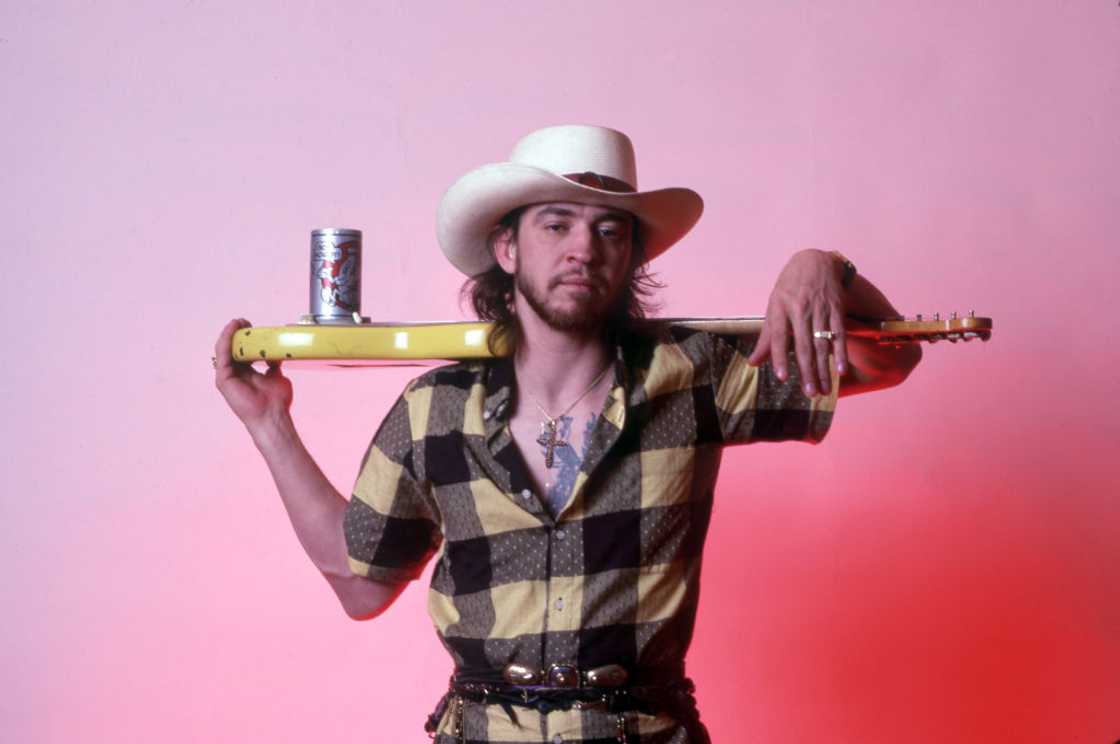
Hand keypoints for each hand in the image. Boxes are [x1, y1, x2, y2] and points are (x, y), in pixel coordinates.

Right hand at [213, 318, 292, 433]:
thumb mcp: (277, 376)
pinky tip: (231, 330)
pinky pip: (222, 355)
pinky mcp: (223, 380)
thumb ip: (274, 365)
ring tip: (237, 322)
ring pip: (224, 349)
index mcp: (245, 372)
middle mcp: (234, 374)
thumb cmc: (276, 401)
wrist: (273, 416)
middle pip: (231, 348)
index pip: (241, 350)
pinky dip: (226, 340)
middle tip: (244, 321)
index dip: (245, 337)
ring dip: (229, 333)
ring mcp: (227, 377)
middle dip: (236, 332)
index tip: (252, 326)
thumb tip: (277, 354)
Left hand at [746, 249, 847, 395]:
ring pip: (822, 344)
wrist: (815, 261)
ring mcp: (820, 309)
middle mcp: (801, 309)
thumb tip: (753, 363)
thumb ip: (766, 337)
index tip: (782, 377)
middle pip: (804, 345)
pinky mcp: (836, 309)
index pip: (779, 336)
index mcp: (780, 308)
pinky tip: (840, 370)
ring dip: (823, 369)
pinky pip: (839, 334)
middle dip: (807, 371)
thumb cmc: (789, 288)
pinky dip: (840, 353)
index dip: (780, 357)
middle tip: (810, 393)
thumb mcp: (773, 306)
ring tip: (823, 390)